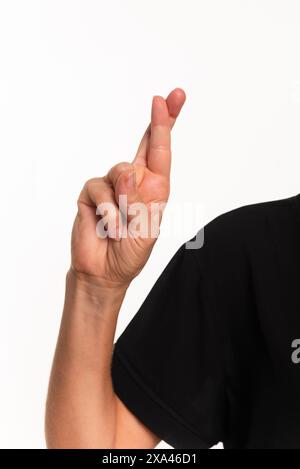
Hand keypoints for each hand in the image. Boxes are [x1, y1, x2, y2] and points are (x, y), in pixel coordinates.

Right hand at [70, 88, 185, 289]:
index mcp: (154, 188)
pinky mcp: (91, 192)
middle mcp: (134, 181)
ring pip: (120, 171)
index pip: (160, 152)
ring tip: (124, 224)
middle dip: (159, 120)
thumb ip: (140, 200)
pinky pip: (100, 189)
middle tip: (164, 98)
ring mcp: (111, 185)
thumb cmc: (131, 251)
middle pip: (144, 143)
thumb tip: (126, 172)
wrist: (105, 272)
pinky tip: (109, 226)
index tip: (171, 98)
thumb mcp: (147, 228)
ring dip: (126, 201)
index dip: (166, 124)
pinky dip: (108, 210)